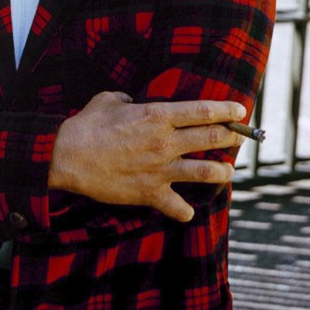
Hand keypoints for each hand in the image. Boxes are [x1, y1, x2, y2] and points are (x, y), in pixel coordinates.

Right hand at [48, 90, 246, 221]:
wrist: (69, 157)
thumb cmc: (86, 125)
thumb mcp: (109, 99)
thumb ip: (128, 99)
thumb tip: (133, 101)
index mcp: (157, 115)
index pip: (203, 111)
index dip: (227, 110)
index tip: (241, 111)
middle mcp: (165, 142)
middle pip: (212, 138)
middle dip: (232, 137)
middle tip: (240, 136)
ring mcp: (161, 169)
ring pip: (207, 172)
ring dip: (222, 172)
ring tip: (227, 171)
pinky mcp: (151, 193)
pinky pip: (179, 207)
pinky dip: (186, 210)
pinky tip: (187, 209)